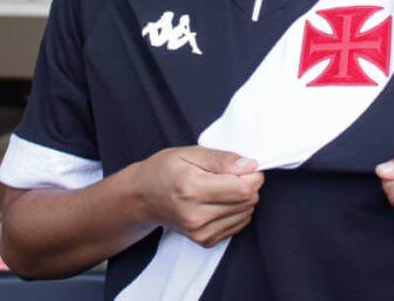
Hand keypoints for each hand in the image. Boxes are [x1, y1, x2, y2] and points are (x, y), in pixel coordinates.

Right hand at [135, 146, 263, 246]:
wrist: (142, 197)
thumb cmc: (164, 170)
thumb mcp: (190, 153)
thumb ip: (222, 159)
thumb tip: (250, 165)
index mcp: (191, 189)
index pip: (243, 189)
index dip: (252, 176)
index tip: (244, 167)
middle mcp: (196, 215)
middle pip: (246, 202)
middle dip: (248, 185)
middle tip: (230, 174)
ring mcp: (199, 232)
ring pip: (245, 214)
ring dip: (242, 199)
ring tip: (221, 187)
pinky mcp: (204, 241)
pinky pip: (237, 226)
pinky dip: (236, 211)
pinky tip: (219, 201)